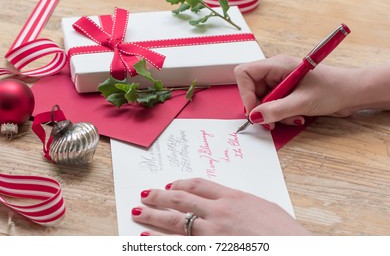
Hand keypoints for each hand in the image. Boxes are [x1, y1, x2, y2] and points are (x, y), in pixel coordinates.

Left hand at [131, 178, 311, 235]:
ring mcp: (213, 231)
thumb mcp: (262, 207)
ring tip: (138, 212)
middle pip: (181, 199)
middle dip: (160, 196)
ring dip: (153, 216)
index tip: (170, 185)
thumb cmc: (283, 230)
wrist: (292, 247)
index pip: (199, 184)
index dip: (181, 183)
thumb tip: (228, 202)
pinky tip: (147, 240)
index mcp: (233, 196)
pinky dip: (160, 241)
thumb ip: (241, 203)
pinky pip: (179, 244)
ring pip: (175, 220)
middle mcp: (219, 211)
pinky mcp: (210, 248)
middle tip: (145, 194)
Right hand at [234, 54, 376, 129]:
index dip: (245, 93)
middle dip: (261, 108)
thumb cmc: (334, 89)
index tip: (255, 111)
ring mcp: (281, 82)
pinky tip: (297, 117)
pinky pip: (274, 106)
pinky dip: (281, 115)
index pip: (245, 74)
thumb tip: (254, 117)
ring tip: (292, 118)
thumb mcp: (302, 102)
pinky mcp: (287, 92)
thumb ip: (276, 110)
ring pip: (263, 101)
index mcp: (277, 65)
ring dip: (274, 114)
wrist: (353, 93)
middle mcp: (276, 72)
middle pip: (252, 90)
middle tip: (271, 122)